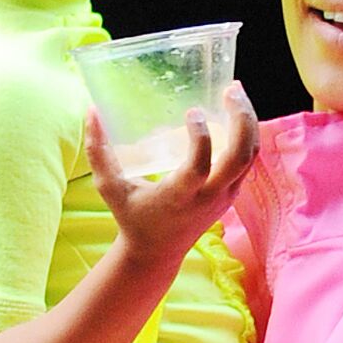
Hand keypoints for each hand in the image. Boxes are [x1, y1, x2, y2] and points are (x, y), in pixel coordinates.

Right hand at [85, 81, 259, 268]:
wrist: (157, 253)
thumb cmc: (132, 217)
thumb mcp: (110, 188)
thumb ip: (98, 151)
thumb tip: (91, 111)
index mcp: (180, 197)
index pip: (200, 167)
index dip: (201, 138)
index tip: (193, 111)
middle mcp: (209, 197)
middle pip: (240, 157)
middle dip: (241, 120)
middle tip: (231, 90)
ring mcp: (225, 196)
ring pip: (250, 156)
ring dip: (248, 122)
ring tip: (236, 92)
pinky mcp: (232, 193)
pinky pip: (248, 161)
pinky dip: (247, 134)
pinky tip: (235, 112)